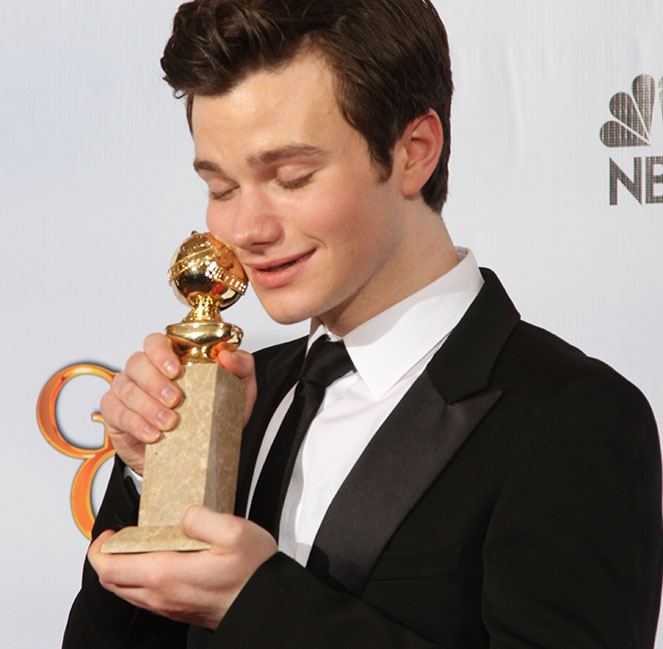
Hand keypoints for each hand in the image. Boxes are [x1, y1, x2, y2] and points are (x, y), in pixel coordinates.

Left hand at [89, 506, 276, 627]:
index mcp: (167, 573)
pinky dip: (139, 580)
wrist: (265, 607)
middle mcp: (163, 595)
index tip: (108, 533)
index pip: (110, 568)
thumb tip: (185, 515)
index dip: (100, 549)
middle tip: (116, 539)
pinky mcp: (180, 611)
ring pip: (127, 592)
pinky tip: (158, 563)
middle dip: (107, 559)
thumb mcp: (234, 531)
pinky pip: (145, 598)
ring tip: (135, 548)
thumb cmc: (253, 573)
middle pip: (112, 583)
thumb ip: (203, 517)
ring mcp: (170, 606)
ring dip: (122, 570)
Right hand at [100, 333, 256, 474]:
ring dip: (147, 407)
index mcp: (170, 358)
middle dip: (155, 382)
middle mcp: (145, 370)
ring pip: (126, 389)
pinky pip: (115, 412)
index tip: (176, 370)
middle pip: (137, 363)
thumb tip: (227, 357)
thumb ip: (241, 367)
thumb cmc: (214, 413)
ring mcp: (127, 391)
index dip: (161, 352)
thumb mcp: (238, 389)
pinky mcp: (116, 415)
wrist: (200, 452)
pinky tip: (152, 435)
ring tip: (168, 423)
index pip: (156, 342)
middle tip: (175, 400)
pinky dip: (135, 424)